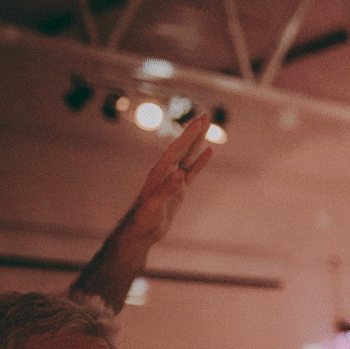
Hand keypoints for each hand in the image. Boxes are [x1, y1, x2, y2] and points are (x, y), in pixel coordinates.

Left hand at [125, 113, 212, 242]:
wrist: (142, 232)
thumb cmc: (144, 219)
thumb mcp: (155, 204)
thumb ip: (167, 188)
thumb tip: (180, 173)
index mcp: (160, 171)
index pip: (177, 148)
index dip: (189, 135)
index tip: (200, 122)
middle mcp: (167, 171)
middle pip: (184, 147)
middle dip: (194, 132)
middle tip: (206, 116)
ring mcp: (174, 179)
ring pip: (189, 156)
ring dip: (198, 142)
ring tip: (207, 128)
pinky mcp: (179, 189)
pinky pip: (192, 171)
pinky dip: (200, 161)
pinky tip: (208, 152)